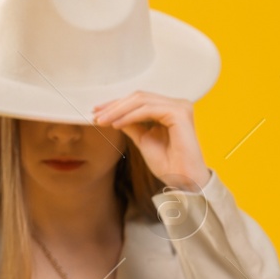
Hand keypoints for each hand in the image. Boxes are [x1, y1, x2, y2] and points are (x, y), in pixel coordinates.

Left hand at [93, 91, 211, 192]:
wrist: (184, 181)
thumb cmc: (169, 165)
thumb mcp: (143, 140)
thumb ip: (131, 125)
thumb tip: (112, 115)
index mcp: (171, 110)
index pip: (140, 101)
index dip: (117, 104)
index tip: (97, 112)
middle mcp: (177, 105)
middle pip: (139, 97)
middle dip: (114, 105)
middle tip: (96, 114)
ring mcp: (180, 107)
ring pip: (141, 101)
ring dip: (118, 110)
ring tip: (102, 120)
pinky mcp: (179, 113)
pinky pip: (148, 109)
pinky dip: (130, 116)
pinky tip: (116, 124)